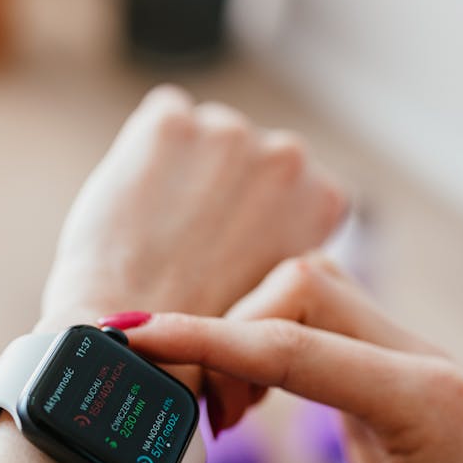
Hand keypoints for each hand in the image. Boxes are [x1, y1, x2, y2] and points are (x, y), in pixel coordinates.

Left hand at [39, 85, 345, 333]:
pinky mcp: (171, 123)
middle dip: (218, 184)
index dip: (251, 215)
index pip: (290, 183)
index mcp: (325, 196)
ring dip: (183, 166)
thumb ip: (283, 245)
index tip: (228, 246)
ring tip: (155, 228)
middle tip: (186, 241)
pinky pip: (162, 118)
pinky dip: (146, 149)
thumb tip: (264, 231)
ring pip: (201, 134)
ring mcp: (230, 132)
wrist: (140, 344)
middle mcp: (288, 154)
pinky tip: (136, 201)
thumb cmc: (205, 339)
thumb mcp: (279, 292)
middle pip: (243, 154)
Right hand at [124, 257, 462, 462]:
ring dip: (247, 336)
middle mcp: (417, 361)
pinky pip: (313, 324)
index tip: (138, 338)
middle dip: (230, 334)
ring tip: (225, 410)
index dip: (206, 340)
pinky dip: (264, 348)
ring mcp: (403, 358)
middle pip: (301, 290)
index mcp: (423, 401)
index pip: (293, 348)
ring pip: (306, 294)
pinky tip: (250, 399)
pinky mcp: (384, 368)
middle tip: (201, 411)